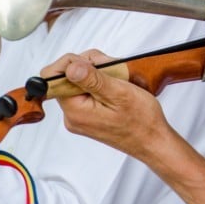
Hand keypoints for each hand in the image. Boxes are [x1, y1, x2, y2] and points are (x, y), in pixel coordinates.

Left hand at [45, 50, 170, 159]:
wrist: (153, 141)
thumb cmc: (141, 121)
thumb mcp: (119, 93)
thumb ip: (92, 79)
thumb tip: (70, 67)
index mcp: (75, 111)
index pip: (52, 78)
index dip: (70, 63)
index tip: (93, 63)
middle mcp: (73, 115)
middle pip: (67, 76)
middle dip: (91, 66)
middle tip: (114, 71)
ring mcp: (80, 115)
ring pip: (79, 80)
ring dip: (100, 73)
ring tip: (120, 79)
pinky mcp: (89, 114)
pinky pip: (88, 89)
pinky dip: (102, 82)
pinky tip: (117, 86)